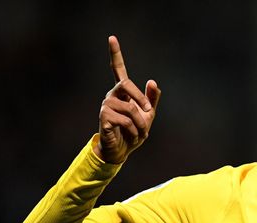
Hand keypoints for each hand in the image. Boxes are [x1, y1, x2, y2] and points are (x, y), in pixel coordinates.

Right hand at [96, 35, 161, 162]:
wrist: (123, 150)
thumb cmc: (134, 131)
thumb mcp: (148, 115)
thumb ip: (151, 99)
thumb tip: (152, 81)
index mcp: (123, 91)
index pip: (118, 69)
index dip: (115, 53)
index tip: (112, 37)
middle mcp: (112, 94)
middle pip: (126, 84)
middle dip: (141, 99)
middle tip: (147, 112)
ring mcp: (106, 104)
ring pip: (130, 107)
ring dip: (140, 123)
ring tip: (139, 132)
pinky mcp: (104, 117)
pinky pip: (126, 119)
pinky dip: (135, 130)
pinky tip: (132, 135)